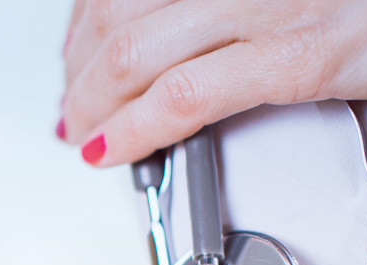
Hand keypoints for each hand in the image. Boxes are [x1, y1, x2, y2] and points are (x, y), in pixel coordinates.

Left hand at [57, 0, 366, 166]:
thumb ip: (235, 4)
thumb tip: (185, 31)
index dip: (81, 27)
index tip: (74, 57)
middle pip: (113, 17)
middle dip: (78, 71)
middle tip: (72, 106)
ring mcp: (261, 6)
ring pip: (132, 54)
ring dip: (93, 102)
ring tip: (84, 134)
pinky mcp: (294, 56)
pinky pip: (183, 96)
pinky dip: (133, 128)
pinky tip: (112, 149)